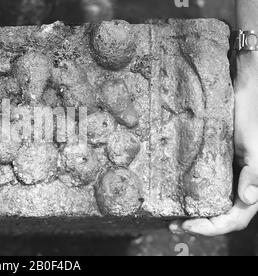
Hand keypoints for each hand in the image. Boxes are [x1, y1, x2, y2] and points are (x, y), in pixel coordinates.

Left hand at [170, 52, 257, 235]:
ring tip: (172, 218)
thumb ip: (254, 173)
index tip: (188, 226)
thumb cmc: (249, 119)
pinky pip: (207, 190)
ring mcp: (229, 178)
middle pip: (222, 218)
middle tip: (172, 226)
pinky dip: (193, 199)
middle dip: (199, 226)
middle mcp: (241, 186)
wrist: (242, 95)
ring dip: (195, 217)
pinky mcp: (217, 168)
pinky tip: (176, 198)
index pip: (234, 219)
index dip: (211, 228)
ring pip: (214, 207)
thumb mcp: (252, 146)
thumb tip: (248, 199)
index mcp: (253, 186)